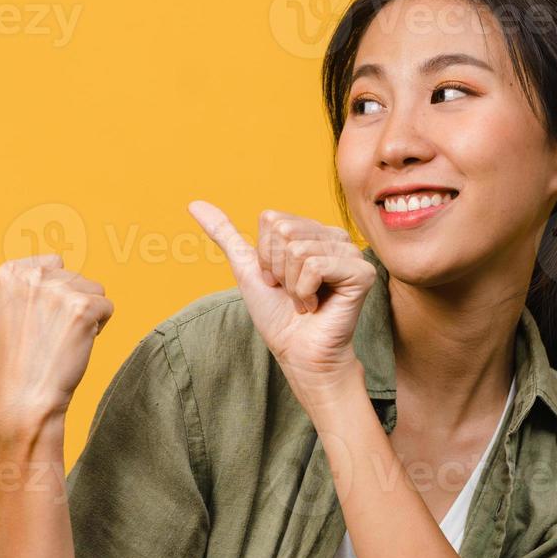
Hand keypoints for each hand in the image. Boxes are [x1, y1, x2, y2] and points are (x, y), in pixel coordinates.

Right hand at [0, 246, 114, 436]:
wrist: (24, 397)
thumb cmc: (2, 357)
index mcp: (9, 271)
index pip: (52, 266)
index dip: (48, 297)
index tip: (31, 322)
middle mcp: (32, 274)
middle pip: (74, 277)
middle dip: (68, 303)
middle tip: (45, 335)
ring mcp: (57, 290)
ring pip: (93, 290)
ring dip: (85, 315)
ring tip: (59, 340)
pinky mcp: (81, 307)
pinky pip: (107, 307)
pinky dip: (100, 326)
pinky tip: (76, 344)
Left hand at [187, 201, 374, 401]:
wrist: (297, 353)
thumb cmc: (276, 315)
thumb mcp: (246, 268)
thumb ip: (225, 234)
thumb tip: (194, 204)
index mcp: (311, 231)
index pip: (272, 220)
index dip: (264, 255)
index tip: (277, 281)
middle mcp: (334, 236)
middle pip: (284, 231)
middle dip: (277, 269)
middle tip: (291, 293)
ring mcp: (351, 252)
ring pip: (298, 250)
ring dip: (291, 285)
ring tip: (305, 301)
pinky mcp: (362, 272)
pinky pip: (315, 266)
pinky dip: (305, 292)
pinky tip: (317, 305)